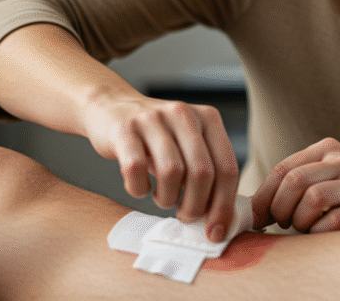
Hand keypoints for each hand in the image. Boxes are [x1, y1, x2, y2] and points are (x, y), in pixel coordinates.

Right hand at [81, 93, 238, 241]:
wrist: (112, 107)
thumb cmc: (157, 138)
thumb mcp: (188, 145)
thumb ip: (207, 172)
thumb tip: (220, 219)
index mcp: (208, 118)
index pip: (228, 167)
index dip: (224, 205)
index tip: (216, 232)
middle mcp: (183, 114)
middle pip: (202, 172)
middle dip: (196, 206)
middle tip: (186, 217)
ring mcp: (152, 119)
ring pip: (171, 172)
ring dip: (167, 198)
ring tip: (162, 198)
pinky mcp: (123, 129)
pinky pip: (136, 169)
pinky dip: (139, 188)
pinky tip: (140, 188)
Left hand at [250, 137, 339, 232]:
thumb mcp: (333, 178)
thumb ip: (301, 183)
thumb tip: (257, 206)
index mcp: (329, 151)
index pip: (283, 169)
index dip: (264, 196)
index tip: (259, 217)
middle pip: (294, 181)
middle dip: (279, 209)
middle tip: (282, 224)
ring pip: (311, 199)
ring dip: (298, 221)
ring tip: (303, 229)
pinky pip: (333, 222)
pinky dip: (320, 232)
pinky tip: (323, 235)